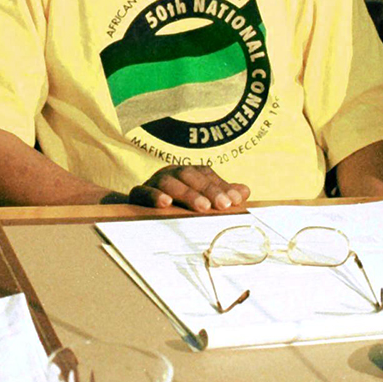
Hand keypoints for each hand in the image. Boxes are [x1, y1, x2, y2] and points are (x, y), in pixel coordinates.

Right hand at [126, 165, 250, 212]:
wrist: (140, 208)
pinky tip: (166, 204)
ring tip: (202, 207)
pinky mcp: (137, 194)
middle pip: (189, 175)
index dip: (221, 186)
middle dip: (207, 189)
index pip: (206, 174)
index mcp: (188, 173)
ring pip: (168, 182)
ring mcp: (153, 182)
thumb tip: (245, 192)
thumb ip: (222, 194)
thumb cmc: (177, 204)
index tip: (235, 201)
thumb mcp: (201, 198)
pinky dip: (153, 196)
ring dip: (186, 194)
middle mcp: (171, 173)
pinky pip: (142, 192)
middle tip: (222, 205)